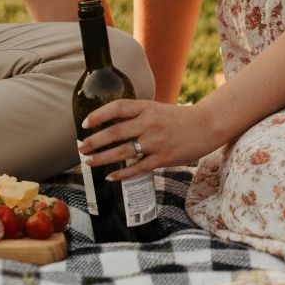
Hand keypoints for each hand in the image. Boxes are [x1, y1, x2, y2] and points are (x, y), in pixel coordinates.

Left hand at [76, 98, 218, 181]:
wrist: (204, 126)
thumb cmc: (177, 118)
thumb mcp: (155, 109)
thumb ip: (136, 115)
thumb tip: (111, 124)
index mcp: (146, 107)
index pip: (117, 108)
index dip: (99, 115)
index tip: (85, 124)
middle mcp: (149, 123)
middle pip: (115, 132)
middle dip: (94, 141)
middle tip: (80, 148)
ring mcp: (156, 141)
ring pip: (123, 151)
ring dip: (103, 158)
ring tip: (89, 162)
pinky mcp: (163, 158)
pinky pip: (138, 167)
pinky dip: (122, 173)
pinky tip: (111, 176)